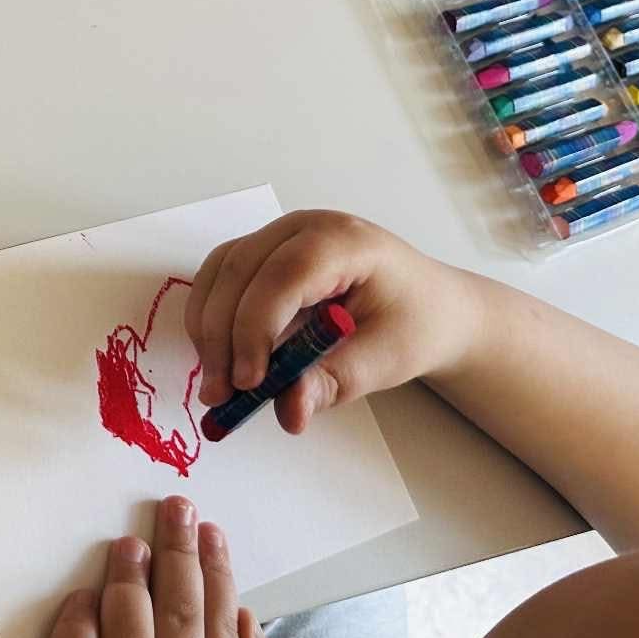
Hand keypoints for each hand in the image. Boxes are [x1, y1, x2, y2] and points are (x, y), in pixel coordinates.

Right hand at [185, 210, 486, 425]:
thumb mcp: (383, 361)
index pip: (283, 275)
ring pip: (220, 272)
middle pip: (240, 269)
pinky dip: (212, 318)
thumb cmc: (414, 324)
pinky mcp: (264, 253)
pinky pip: (221, 278)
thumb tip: (288, 410)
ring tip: (218, 385)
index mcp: (344, 242)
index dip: (255, 329)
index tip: (249, 384)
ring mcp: (279, 235)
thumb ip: (332, 383)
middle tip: (221, 396)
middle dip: (222, 337)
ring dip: (209, 329)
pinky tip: (221, 358)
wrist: (430, 307)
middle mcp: (304, 227)